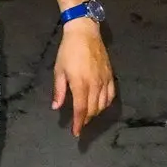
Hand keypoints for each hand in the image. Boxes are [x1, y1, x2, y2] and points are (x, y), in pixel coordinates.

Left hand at [52, 20, 115, 138]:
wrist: (85, 33)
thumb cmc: (68, 51)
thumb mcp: (59, 70)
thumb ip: (58, 90)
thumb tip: (56, 107)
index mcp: (80, 83)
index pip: (81, 109)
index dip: (78, 123)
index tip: (76, 133)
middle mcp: (95, 84)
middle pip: (92, 109)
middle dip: (85, 120)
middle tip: (79, 126)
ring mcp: (104, 80)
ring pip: (102, 104)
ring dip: (95, 113)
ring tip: (87, 116)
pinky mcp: (110, 75)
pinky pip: (111, 95)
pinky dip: (106, 104)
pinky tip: (100, 106)